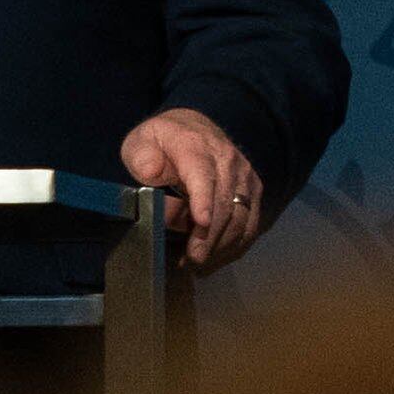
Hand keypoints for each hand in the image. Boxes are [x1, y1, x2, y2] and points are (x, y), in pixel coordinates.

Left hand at [122, 105, 261, 272]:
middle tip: (192, 260)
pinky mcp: (253, 191)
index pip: (203, 174)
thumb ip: (142, 156)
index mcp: (195, 145)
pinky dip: (235, 246)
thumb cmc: (162, 142)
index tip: (200, 222)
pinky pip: (250, 224)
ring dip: (222, 246)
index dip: (204, 199)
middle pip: (225, 203)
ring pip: (241, 218)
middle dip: (210, 236)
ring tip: (199, 265)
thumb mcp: (140, 142)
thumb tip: (150, 171)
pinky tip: (215, 259)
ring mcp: (244, 176)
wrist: (193, 128)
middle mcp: (227, 159)